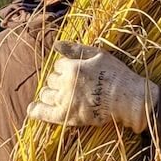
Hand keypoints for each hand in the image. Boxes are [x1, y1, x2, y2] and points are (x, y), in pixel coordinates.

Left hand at [27, 41, 158, 132]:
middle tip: (73, 84)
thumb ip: (75, 49)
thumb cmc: (116, 74)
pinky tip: (32, 109)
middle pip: (51, 79)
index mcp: (72, 68)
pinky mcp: (68, 116)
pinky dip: (36, 111)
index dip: (66, 67)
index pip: (58, 65)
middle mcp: (66, 84)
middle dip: (58, 80)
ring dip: (50, 92)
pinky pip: (45, 114)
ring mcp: (66, 101)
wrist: (128, 99)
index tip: (76, 72)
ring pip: (46, 94)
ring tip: (61, 94)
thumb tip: (56, 44)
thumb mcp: (98, 55)